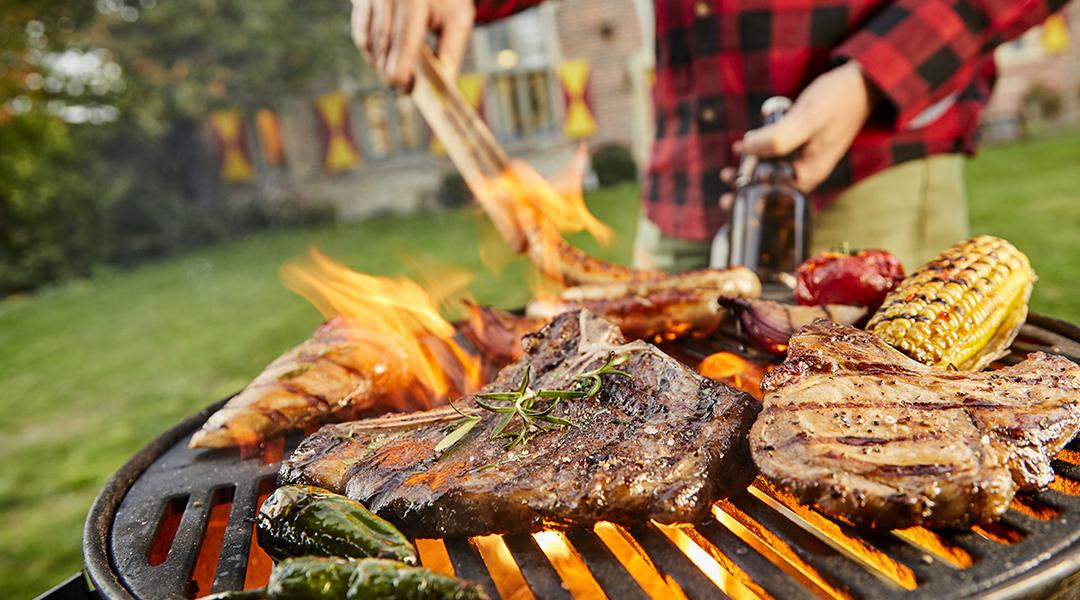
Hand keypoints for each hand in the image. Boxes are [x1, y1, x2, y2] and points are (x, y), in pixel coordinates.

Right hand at [351, 0, 474, 90]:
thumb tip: (444, 83)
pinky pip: (360, 32)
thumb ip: (451, 50)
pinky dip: (371, 50)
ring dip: (379, 63)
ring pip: (367, 41)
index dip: (402, 68)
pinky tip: (384, 59)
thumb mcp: (456, 18)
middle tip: (403, 88)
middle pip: (383, 44)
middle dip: (390, 71)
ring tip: (396, 74)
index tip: (405, 88)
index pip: (403, 40)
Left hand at [731, 61, 879, 192]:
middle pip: (773, 189)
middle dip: (747, 189)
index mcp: (811, 173)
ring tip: (729, 172)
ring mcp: (807, 160)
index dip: (750, 199)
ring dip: (751, 173)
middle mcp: (809, 172)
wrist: (861, 84)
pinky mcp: (805, 147)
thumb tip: (746, 149)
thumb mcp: (806, 118)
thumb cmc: (836, 99)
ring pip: (774, 174)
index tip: (728, 198)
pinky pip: (779, 160)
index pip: (775, 198)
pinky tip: (746, 149)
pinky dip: (761, 158)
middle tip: (725, 180)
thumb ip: (778, 137)